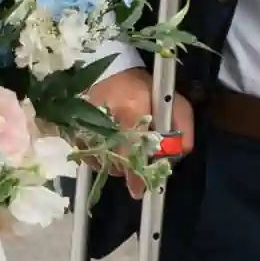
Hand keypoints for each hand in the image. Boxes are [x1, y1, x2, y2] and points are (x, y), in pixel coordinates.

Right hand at [92, 69, 193, 196]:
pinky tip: (109, 149)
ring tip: (124, 153)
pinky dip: (100, 159)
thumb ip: (183, 128)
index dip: (136, 175)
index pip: (134, 150)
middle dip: (129, 171)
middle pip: (118, 161)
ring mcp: (87, 126)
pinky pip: (88, 156)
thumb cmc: (145, 87)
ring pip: (103, 161)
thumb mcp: (173, 101)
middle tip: (135, 172)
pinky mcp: (76, 130)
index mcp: (132, 110)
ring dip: (115, 165)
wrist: (111, 70)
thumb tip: (179, 153)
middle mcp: (107, 120)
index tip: (138, 190)